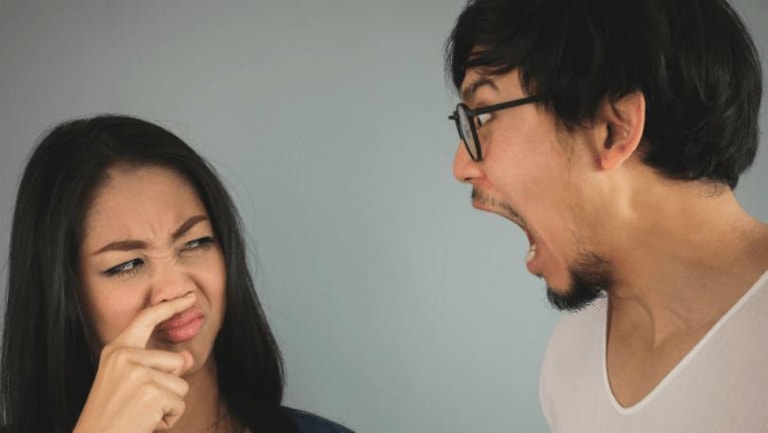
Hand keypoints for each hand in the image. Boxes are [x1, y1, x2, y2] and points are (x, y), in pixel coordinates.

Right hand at [73, 293, 195, 432]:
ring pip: (181, 384)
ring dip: (168, 405)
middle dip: (168, 385)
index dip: (170, 306)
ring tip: (142, 413)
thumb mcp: (132, 384)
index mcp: (116, 350)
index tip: (189, 297)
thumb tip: (188, 357)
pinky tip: (146, 423)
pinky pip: (180, 404)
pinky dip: (169, 419)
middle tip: (139, 402)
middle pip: (176, 361)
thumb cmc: (113, 415)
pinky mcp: (151, 392)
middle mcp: (124, 356)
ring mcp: (137, 373)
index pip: (146, 319)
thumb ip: (159, 367)